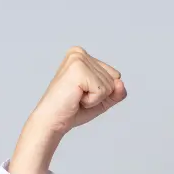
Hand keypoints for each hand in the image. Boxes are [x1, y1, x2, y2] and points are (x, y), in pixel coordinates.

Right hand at [9, 47, 126, 173]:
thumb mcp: (101, 100)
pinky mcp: (78, 70)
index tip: (83, 94)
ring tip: (76, 97)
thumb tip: (121, 84)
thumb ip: (116, 92)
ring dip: (95, 98)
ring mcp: (78, 59)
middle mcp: (80, 53)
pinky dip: (92, 101)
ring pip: (109, 85)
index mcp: (83, 56)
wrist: (53, 120)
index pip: (115, 75)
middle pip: (114, 79)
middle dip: (99, 95)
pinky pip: (102, 90)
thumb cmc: (73, 110)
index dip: (104, 91)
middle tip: (78, 97)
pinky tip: (76, 98)